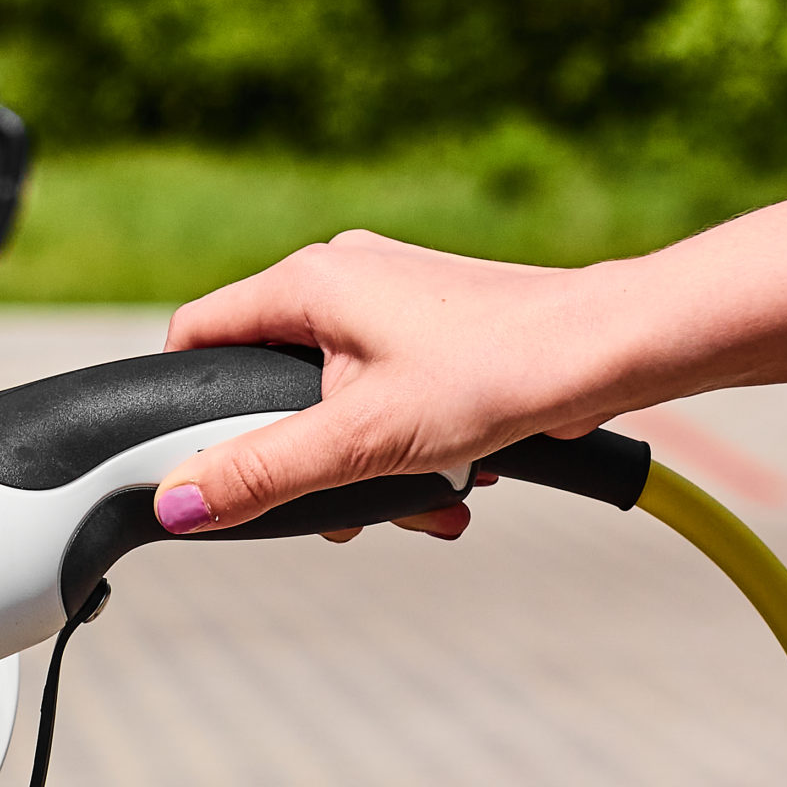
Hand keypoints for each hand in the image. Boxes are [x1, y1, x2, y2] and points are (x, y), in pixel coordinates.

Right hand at [153, 232, 611, 537]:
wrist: (611, 351)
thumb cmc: (496, 372)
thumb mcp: (359, 441)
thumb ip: (259, 473)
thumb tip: (175, 503)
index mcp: (305, 285)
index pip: (197, 336)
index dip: (184, 405)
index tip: (197, 464)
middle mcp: (341, 278)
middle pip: (269, 384)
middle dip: (300, 462)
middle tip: (335, 508)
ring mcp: (389, 299)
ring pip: (334, 400)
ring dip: (366, 467)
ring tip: (420, 503)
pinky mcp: (432, 328)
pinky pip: (385, 395)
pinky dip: (406, 445)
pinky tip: (451, 481)